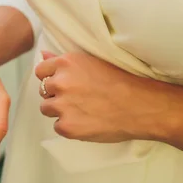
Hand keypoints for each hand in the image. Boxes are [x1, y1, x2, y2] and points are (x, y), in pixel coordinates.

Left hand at [35, 51, 168, 142]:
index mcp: (66, 63)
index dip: (52, 78)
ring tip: (83, 110)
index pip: (41, 71)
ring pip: (47, 109)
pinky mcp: (66, 126)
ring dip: (60, 111)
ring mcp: (62, 105)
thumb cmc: (121, 82)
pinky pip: (58, 126)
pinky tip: (87, 122)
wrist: (141, 106)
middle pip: (43, 91)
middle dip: (56, 95)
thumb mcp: (92, 62)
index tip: (66, 84)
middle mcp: (60, 82)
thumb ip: (63, 61)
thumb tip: (42, 55)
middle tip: (79, 99)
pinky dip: (69, 127)